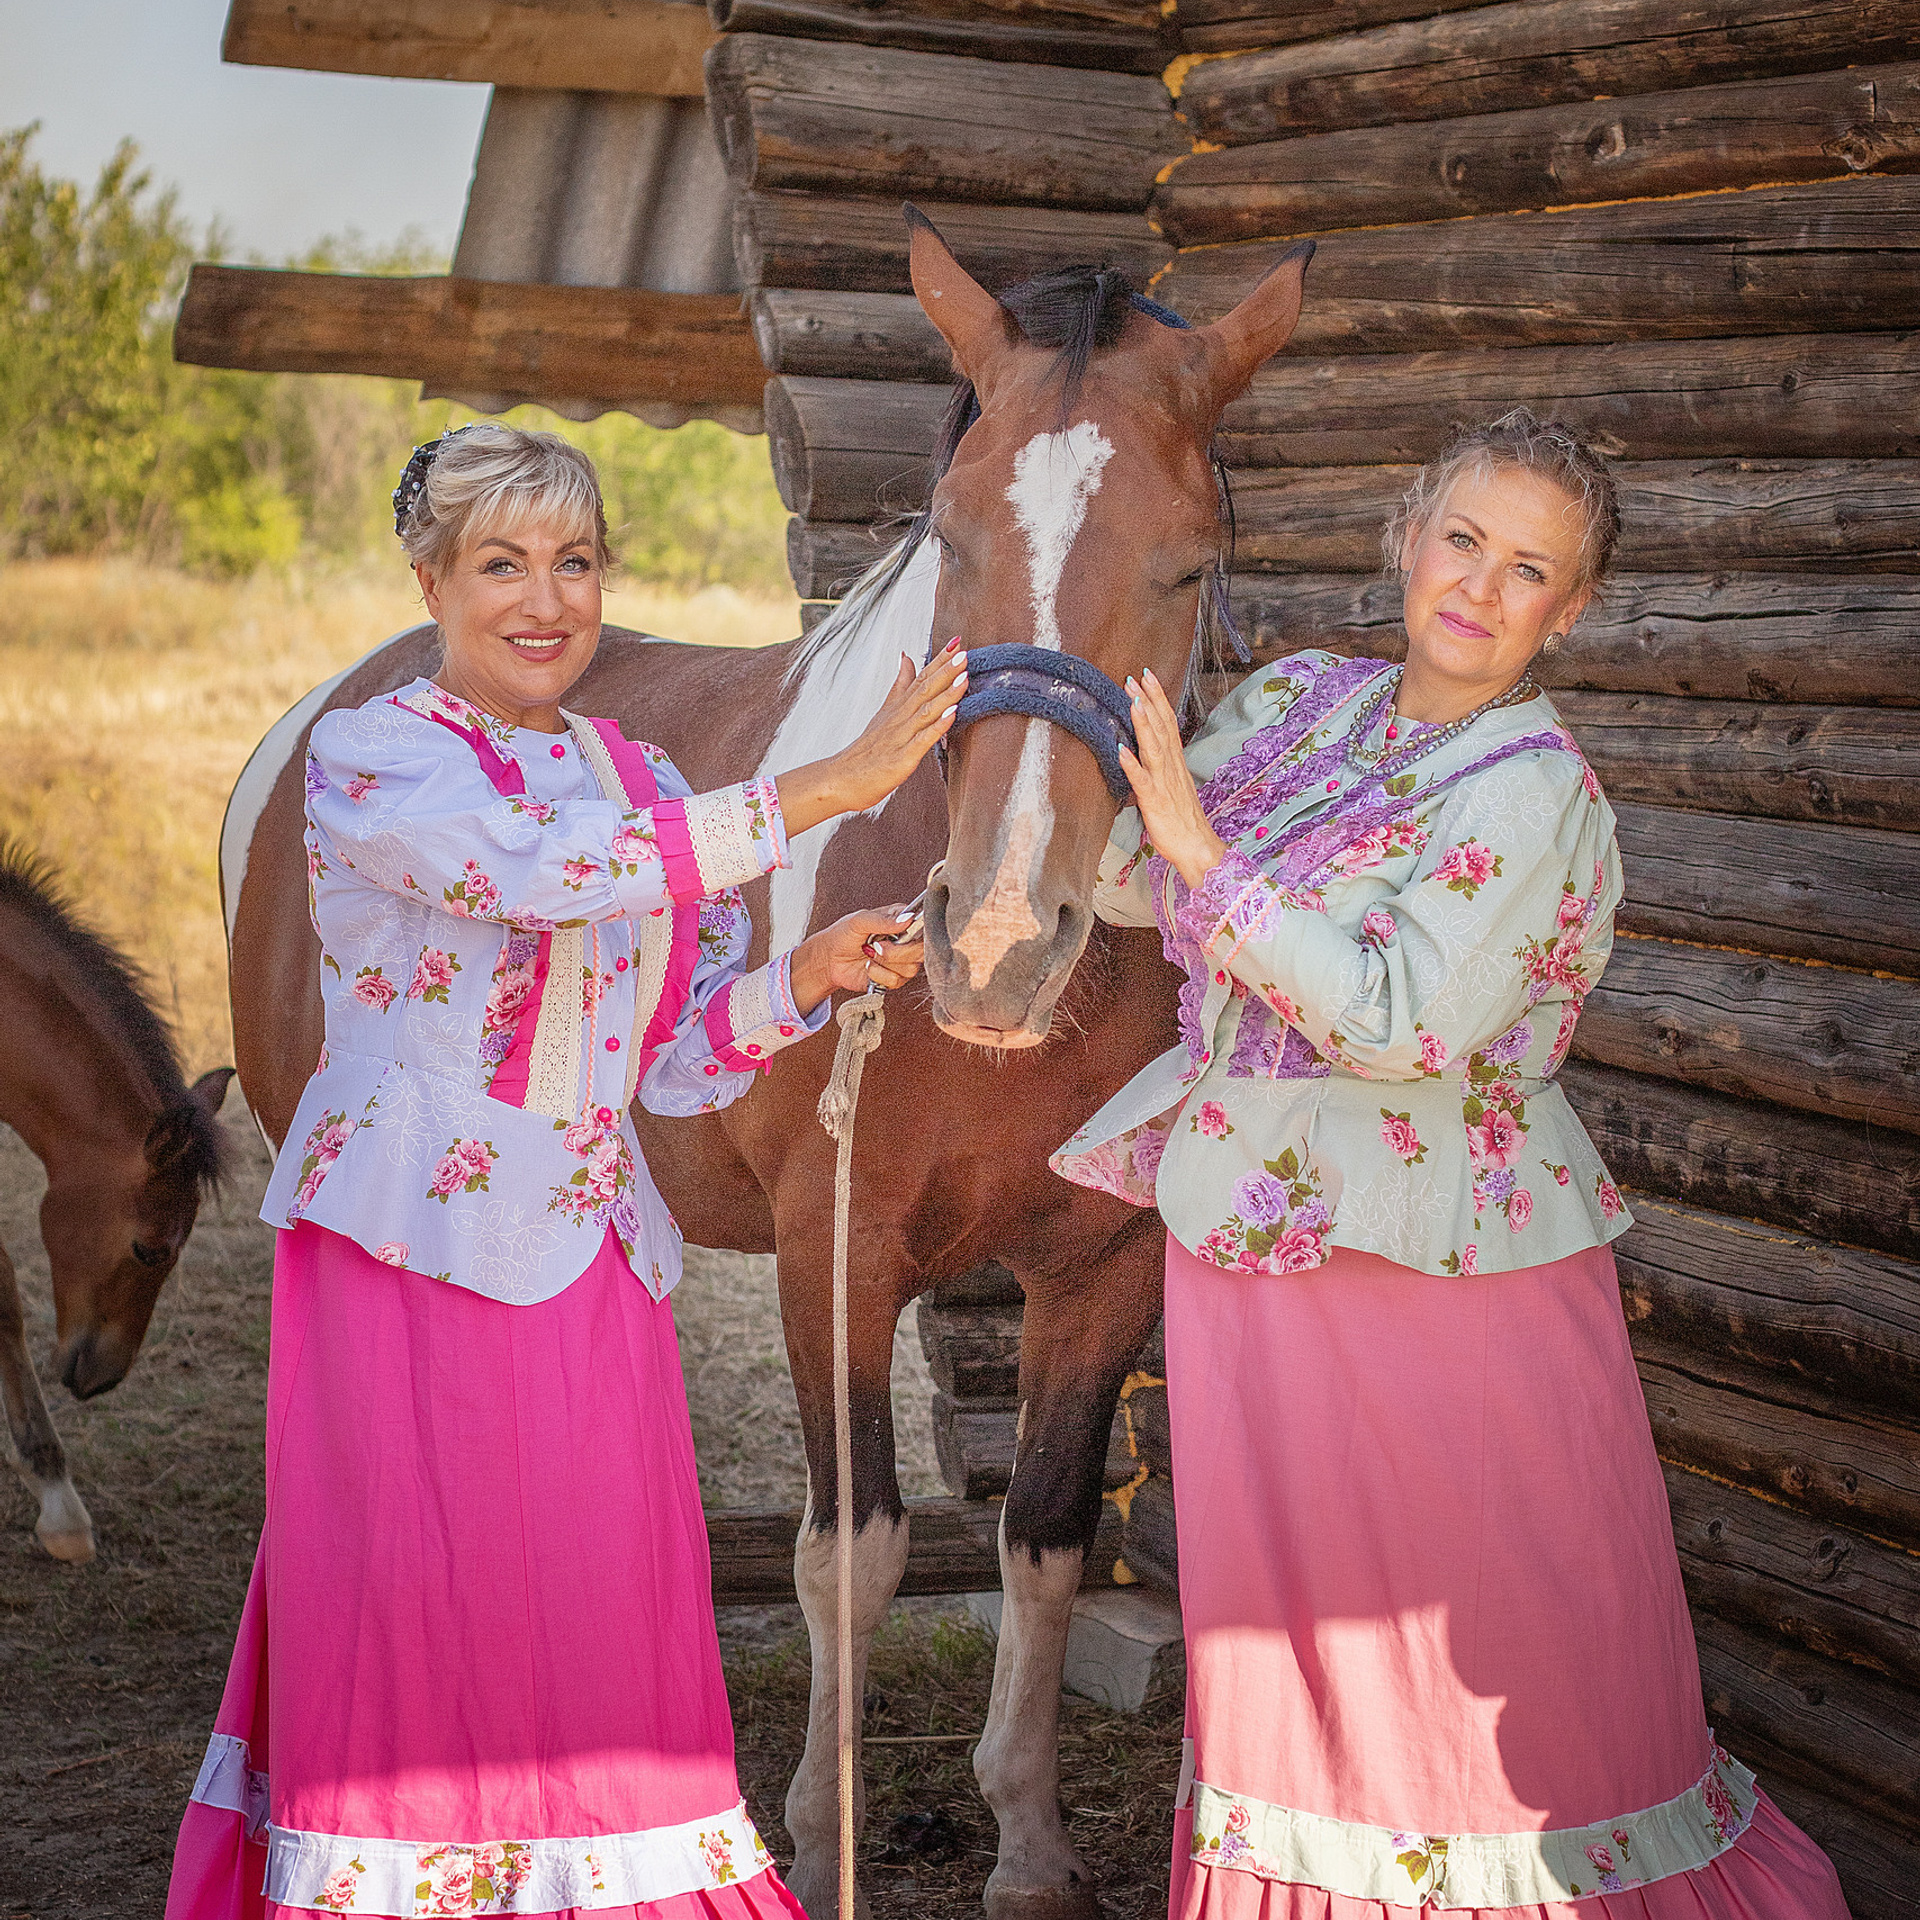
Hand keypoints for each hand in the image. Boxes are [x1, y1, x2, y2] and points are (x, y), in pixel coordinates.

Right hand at [776, 643, 967, 836]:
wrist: (840, 780)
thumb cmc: (866, 751)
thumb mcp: (884, 712)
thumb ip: (900, 685)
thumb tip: (907, 657)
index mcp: (897, 708)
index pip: (920, 678)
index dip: (939, 660)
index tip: (957, 641)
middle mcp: (899, 718)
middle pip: (924, 690)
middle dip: (945, 670)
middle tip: (963, 651)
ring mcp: (900, 738)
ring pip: (926, 710)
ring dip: (946, 692)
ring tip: (964, 675)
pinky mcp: (901, 759)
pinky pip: (922, 740)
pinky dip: (938, 726)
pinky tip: (953, 713)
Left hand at [789, 905, 925, 1013]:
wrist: (828, 960)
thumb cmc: (843, 935)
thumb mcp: (859, 921)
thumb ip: (883, 920)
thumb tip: (907, 919)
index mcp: (901, 920)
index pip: (923, 926)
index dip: (916, 933)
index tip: (899, 935)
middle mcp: (906, 941)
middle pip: (920, 951)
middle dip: (897, 952)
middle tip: (876, 946)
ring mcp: (901, 961)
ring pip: (910, 968)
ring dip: (884, 963)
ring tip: (868, 955)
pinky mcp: (894, 978)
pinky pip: (896, 981)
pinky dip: (878, 975)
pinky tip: (867, 967)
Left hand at [1119, 668, 1226, 890]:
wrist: (1197, 846)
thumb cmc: (1182, 819)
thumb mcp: (1171, 785)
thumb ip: (1161, 766)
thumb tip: (1147, 750)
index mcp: (1175, 761)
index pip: (1167, 722)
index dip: (1157, 698)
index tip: (1146, 676)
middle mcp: (1171, 767)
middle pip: (1161, 727)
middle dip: (1148, 701)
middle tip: (1135, 677)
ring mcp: (1163, 783)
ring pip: (1153, 747)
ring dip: (1142, 723)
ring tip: (1132, 701)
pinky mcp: (1155, 801)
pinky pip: (1142, 780)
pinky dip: (1131, 764)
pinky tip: (1120, 748)